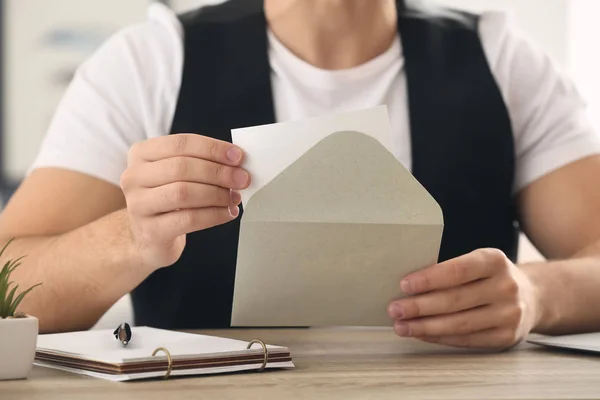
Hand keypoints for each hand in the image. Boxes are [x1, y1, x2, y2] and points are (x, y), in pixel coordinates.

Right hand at [120, 134, 249, 270]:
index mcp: (141, 154)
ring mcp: (138, 205)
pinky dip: (214, 215)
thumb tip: (236, 161)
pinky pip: (188, 219)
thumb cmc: (167, 199)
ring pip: (183, 193)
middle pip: (181, 168)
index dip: (212, 148)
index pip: (180, 144)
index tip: (238, 156)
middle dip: (218, 172)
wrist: (147, 237)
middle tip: (242, 179)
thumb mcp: (175, 173)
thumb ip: (199, 162)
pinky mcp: (151, 231)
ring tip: (235, 197)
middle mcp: (134, 177)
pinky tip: (227, 213)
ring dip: (217, 194)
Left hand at [387, 248, 538, 349]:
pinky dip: (439, 337)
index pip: (457, 270)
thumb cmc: (490, 277)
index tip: (404, 285)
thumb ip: (450, 269)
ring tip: (402, 325)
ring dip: (425, 326)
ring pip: (459, 324)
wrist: (532, 297)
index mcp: (494, 261)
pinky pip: (466, 339)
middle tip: (395, 309)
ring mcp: (508, 314)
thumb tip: (408, 284)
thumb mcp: (477, 262)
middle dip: (419, 306)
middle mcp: (505, 287)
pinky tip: (421, 333)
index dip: (429, 279)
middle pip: (455, 300)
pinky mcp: (505, 337)